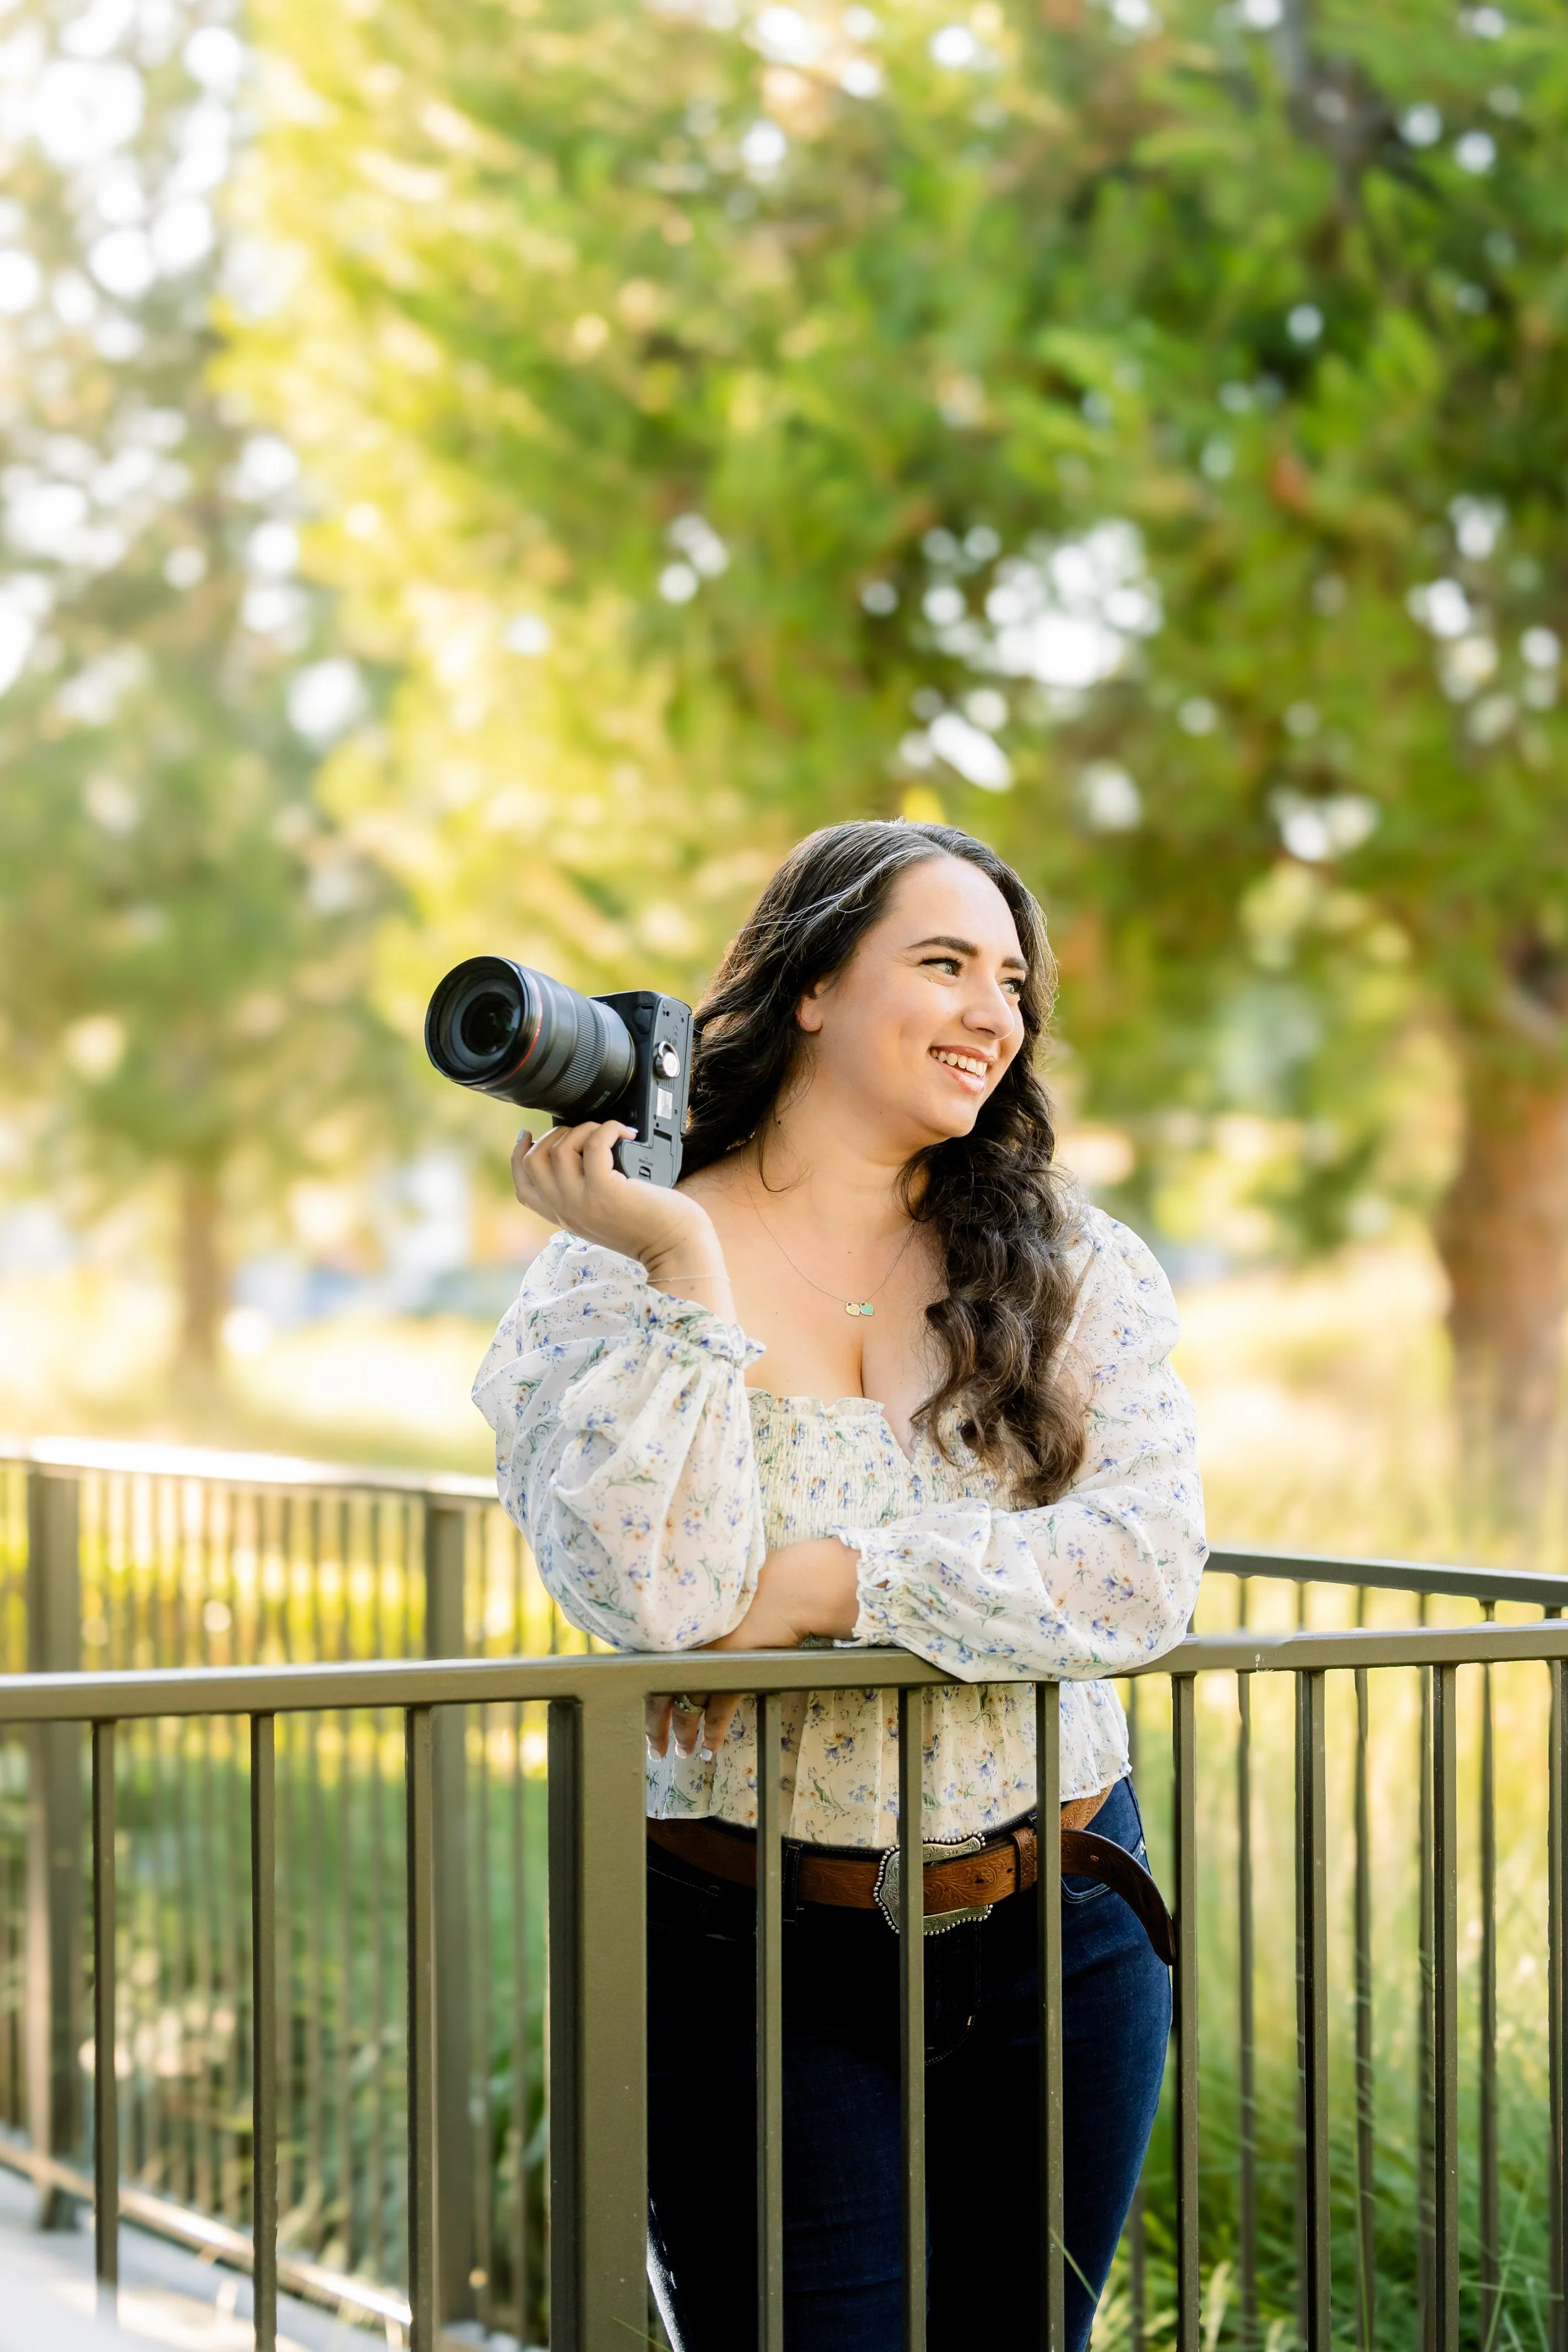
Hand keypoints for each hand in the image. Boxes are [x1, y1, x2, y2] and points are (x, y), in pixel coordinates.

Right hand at [512, 1121, 723, 1286]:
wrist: (677, 1247)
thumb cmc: (652, 1226)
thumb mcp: (606, 1214)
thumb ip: (586, 1194)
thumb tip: (580, 1154)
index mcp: (566, 1217)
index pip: (523, 1188)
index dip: (518, 1157)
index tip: (528, 1135)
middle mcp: (568, 1211)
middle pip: (533, 1163)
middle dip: (553, 1135)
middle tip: (583, 1131)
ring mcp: (582, 1202)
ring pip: (558, 1149)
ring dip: (582, 1129)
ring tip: (608, 1132)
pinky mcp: (604, 1191)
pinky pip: (593, 1144)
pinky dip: (607, 1129)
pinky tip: (625, 1133)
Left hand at [641, 1541, 858, 1760]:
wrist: (784, 1593)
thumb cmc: (750, 1597)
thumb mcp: (709, 1611)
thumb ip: (691, 1633)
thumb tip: (679, 1655)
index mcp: (676, 1632)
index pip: (647, 1674)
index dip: (645, 1702)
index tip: (645, 1719)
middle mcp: (685, 1649)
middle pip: (660, 1697)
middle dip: (657, 1730)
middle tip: (657, 1750)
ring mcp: (706, 1664)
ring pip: (686, 1710)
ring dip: (684, 1735)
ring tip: (684, 1750)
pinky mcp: (732, 1675)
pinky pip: (717, 1714)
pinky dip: (712, 1733)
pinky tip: (710, 1747)